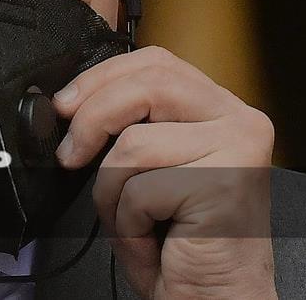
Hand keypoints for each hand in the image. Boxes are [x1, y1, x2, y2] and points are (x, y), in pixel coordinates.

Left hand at [54, 46, 275, 298]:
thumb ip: (130, 127)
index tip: (66, 104)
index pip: (156, 62)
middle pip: (146, 85)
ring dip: (112, 192)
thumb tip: (71, 104)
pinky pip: (141, 189)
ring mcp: (238, 148)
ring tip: (133, 221)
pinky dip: (130, 223)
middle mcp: (239, 120)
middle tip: (69, 154)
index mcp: (219, 109)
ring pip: (135, 143)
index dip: (102, 77)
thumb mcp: (147, 169)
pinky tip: (153, 240)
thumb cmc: (179, 244)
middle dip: (91, 119)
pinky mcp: (226, 184)